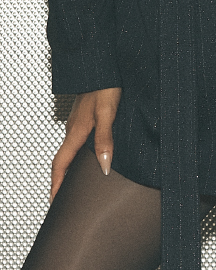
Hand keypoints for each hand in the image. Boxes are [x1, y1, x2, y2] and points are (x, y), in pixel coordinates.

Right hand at [50, 87, 121, 202]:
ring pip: (69, 149)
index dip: (56, 184)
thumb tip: (103, 166)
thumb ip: (104, 140)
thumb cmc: (105, 86)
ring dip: (68, 167)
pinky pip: (75, 140)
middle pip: (62, 160)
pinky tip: (86, 155)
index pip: (60, 164)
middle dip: (60, 180)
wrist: (101, 66)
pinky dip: (76, 154)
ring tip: (73, 182)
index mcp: (76, 131)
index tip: (53, 202)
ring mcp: (77, 122)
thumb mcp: (107, 113)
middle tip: (62, 197)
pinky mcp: (83, 116)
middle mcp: (73, 128)